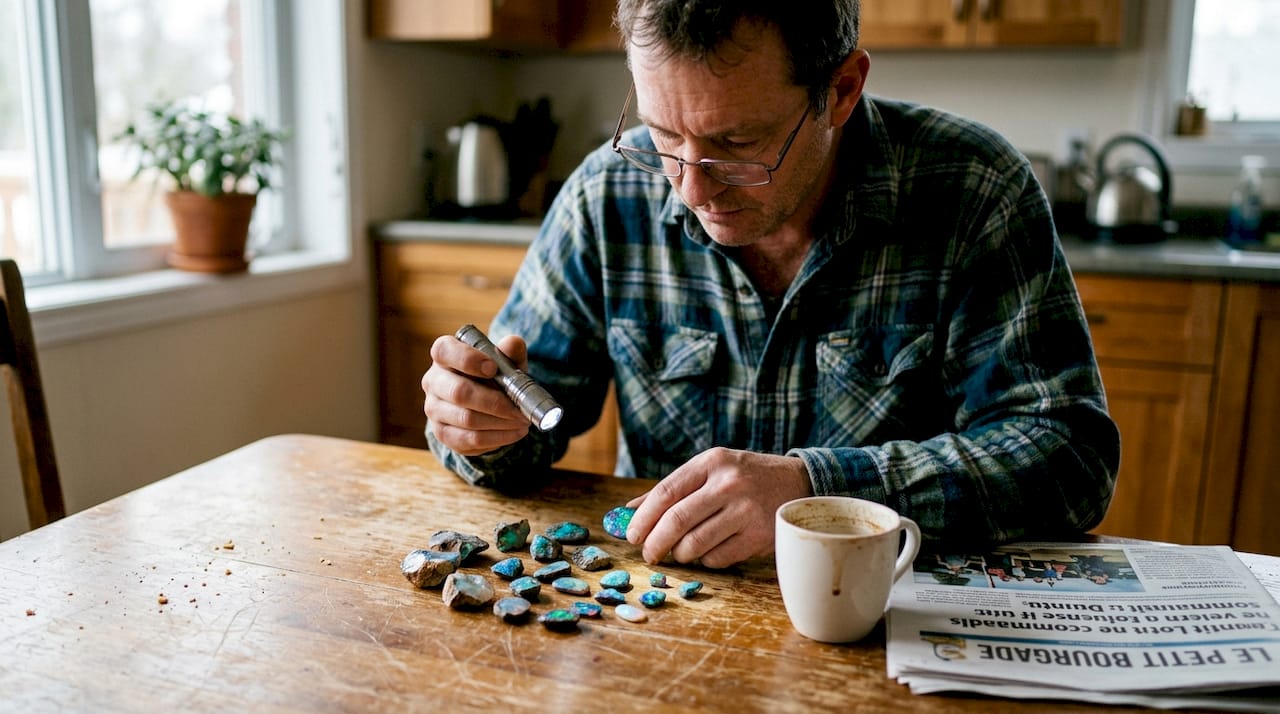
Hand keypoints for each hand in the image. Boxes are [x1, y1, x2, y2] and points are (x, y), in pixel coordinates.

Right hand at [422, 332, 529, 454]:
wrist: (485, 404)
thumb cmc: (494, 375)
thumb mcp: (505, 360)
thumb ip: (510, 350)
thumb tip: (512, 343)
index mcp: (445, 355)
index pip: (444, 351)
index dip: (468, 359)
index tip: (493, 368)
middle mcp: (433, 381)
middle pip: (459, 392)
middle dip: (495, 402)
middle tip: (520, 409)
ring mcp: (434, 409)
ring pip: (466, 419)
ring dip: (500, 422)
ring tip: (522, 421)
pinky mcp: (442, 433)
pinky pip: (469, 439)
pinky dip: (497, 438)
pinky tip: (514, 433)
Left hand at [624, 448, 811, 567]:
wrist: (797, 483)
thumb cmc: (744, 477)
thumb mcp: (711, 470)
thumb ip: (673, 488)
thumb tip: (629, 511)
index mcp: (712, 462)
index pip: (666, 491)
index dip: (643, 517)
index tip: (631, 535)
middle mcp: (728, 484)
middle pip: (677, 521)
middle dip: (655, 543)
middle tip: (648, 554)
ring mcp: (745, 511)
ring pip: (695, 544)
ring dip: (680, 554)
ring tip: (682, 551)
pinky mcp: (758, 536)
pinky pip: (717, 558)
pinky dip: (706, 560)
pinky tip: (711, 550)